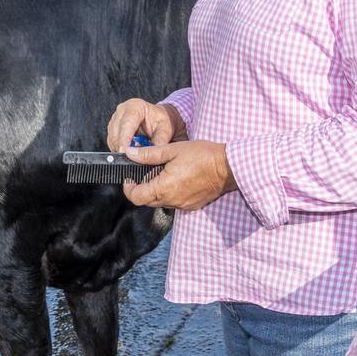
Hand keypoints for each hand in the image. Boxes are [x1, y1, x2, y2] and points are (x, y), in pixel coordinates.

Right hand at [107, 98, 184, 152]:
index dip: (124, 139)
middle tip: (133, 158)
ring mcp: (115, 119)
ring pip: (112, 138)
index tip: (125, 152)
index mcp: (135, 106)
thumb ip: (159, 141)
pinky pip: (112, 142)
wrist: (159, 119)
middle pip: (116, 132)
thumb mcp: (166, 129)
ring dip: (121, 149)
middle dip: (123, 147)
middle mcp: (122, 111)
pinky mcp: (113, 128)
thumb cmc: (161, 121)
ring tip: (135, 154)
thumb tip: (152, 153)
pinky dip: (120, 149)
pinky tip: (130, 151)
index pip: (126, 124)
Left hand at [121, 140, 236, 210]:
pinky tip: (176, 178)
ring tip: (162, 172)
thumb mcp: (171, 150)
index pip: (136, 197)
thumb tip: (129, 153)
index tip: (128, 177)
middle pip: (147, 201)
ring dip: (156, 190)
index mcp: (164, 188)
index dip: (128, 188)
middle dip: (141, 188)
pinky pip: (174, 202)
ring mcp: (183, 205)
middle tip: (144, 172)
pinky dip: (169, 193)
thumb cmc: (201, 156)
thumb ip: (148, 154)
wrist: (228, 167)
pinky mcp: (192, 205)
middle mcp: (172, 201)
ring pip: (160, 202)